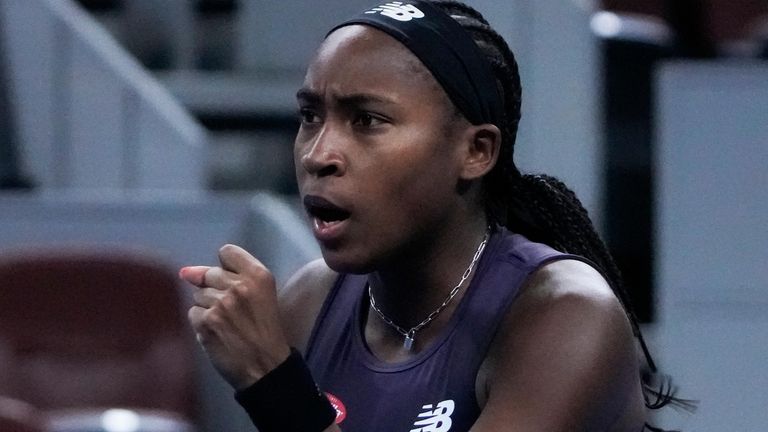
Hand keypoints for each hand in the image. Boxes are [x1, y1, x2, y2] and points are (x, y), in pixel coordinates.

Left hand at [180, 244, 290, 389]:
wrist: (265, 365)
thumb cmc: (265, 329)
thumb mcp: (262, 295)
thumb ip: (233, 276)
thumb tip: (186, 272)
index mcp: (259, 275)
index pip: (227, 252)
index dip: (226, 267)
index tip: (232, 283)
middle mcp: (239, 285)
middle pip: (210, 274)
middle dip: (215, 290)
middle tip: (231, 310)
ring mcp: (220, 303)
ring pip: (199, 294)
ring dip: (208, 308)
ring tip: (226, 324)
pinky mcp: (206, 322)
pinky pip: (193, 313)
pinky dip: (202, 324)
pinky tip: (217, 333)